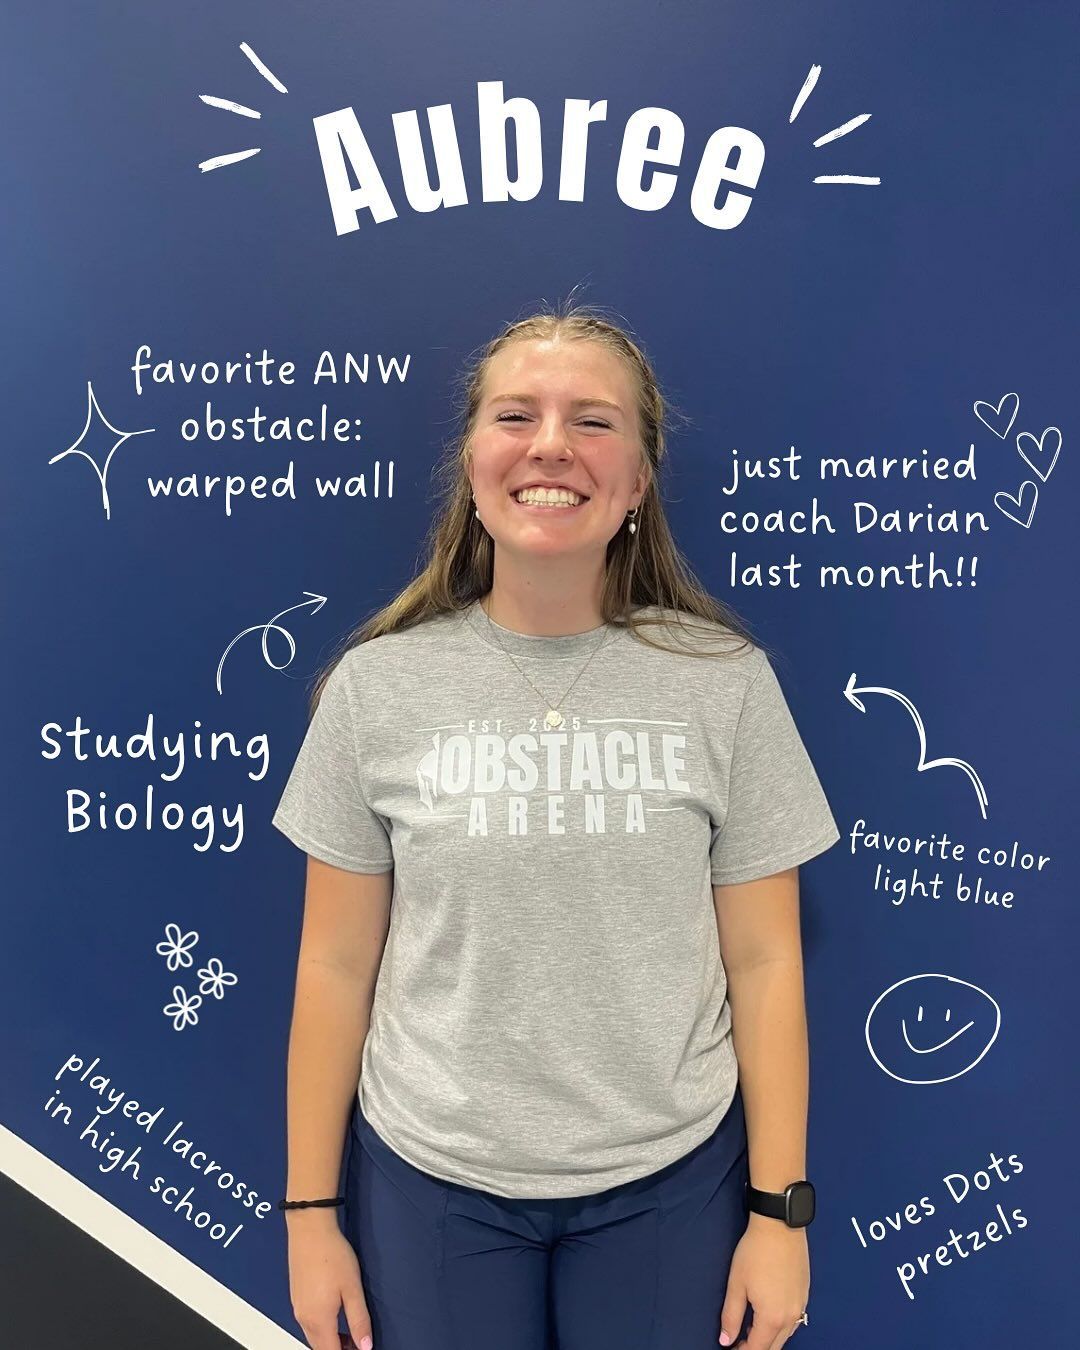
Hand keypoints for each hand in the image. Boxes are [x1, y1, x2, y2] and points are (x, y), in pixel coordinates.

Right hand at [286, 1216, 373, 1349]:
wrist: (309, 1229)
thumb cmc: (332, 1255)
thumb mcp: (353, 1288)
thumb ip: (359, 1320)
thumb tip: (365, 1347)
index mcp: (318, 1320)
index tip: (361, 1349)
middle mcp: (303, 1318)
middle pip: (320, 1347)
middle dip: (339, 1349)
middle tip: (358, 1343)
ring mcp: (297, 1308)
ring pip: (313, 1336)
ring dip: (330, 1340)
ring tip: (350, 1330)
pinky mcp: (296, 1297)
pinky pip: (307, 1323)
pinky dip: (321, 1328)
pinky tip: (334, 1314)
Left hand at [718, 1215, 809, 1349]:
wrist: (779, 1225)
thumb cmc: (755, 1252)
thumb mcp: (737, 1284)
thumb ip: (731, 1316)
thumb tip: (726, 1340)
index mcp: (772, 1318)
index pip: (757, 1349)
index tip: (730, 1347)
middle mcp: (791, 1317)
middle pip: (774, 1347)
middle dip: (755, 1348)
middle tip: (738, 1341)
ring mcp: (801, 1306)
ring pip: (786, 1335)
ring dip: (769, 1338)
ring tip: (750, 1328)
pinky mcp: (805, 1294)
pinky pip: (794, 1321)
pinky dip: (781, 1326)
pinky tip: (768, 1315)